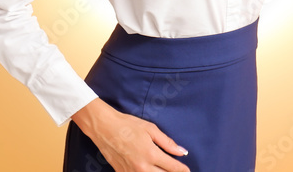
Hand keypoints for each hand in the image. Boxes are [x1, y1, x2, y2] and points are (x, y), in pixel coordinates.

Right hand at [72, 98, 189, 170]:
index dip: (183, 170)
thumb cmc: (128, 125)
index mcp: (151, 154)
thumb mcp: (151, 129)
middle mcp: (141, 167)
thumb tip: (182, 152)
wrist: (104, 128)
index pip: (173, 168)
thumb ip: (168, 143)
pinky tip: (150, 169)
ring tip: (164, 169)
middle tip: (177, 170)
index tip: (188, 170)